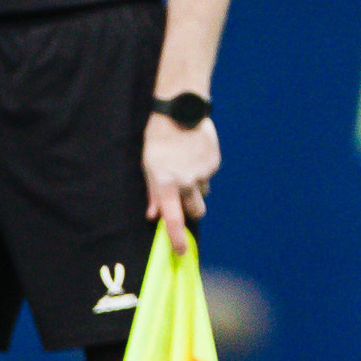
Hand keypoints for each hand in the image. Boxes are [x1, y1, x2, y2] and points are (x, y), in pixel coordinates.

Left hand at [144, 112, 219, 253]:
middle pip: (196, 211)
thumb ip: (152, 192)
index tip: (182, 252)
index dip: (177, 239)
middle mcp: (187, 182)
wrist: (180, 109)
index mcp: (167, 184)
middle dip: (191, 211)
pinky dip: (202, 170)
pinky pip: (208, 175)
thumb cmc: (157, 138)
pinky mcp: (213, 162)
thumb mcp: (148, 165)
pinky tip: (193, 154)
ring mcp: (203, 172)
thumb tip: (153, 215)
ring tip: (185, 165)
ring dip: (195, 187)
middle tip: (183, 200)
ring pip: (202, 192)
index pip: (173, 219)